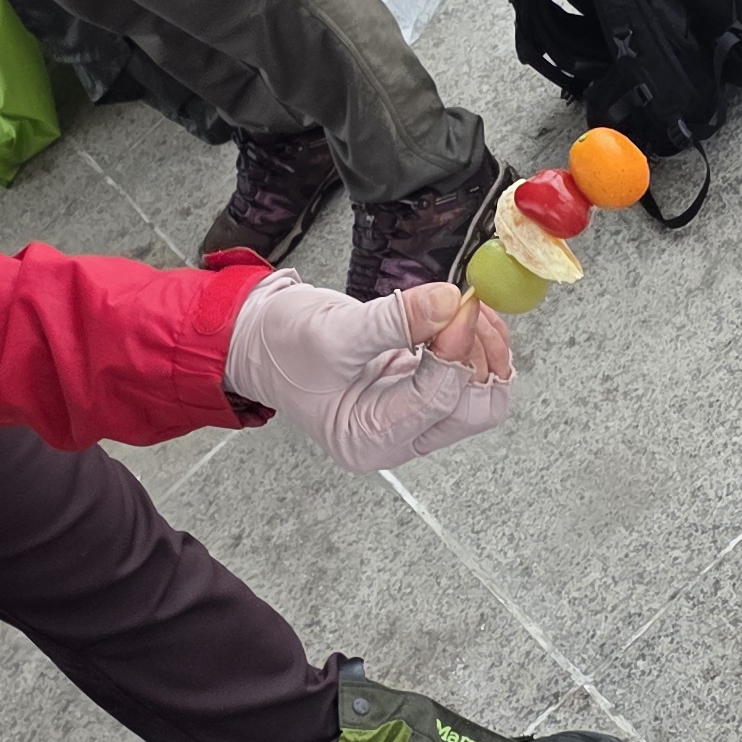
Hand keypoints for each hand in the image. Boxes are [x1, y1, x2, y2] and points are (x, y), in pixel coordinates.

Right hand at [221, 272, 513, 472]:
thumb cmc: (281, 346)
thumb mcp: (333, 329)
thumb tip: (450, 303)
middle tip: (468, 306)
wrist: (258, 341)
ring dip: (484, 349)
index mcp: (370, 438)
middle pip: (472, 409)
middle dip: (479, 354)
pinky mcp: (417, 389)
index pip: (437, 400)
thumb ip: (394, 319)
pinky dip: (473, 344)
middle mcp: (397, 437)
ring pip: (478, 395)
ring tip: (466, 307)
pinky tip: (461, 314)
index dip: (455, 349)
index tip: (457, 304)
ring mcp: (411, 416)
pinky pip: (465, 376)